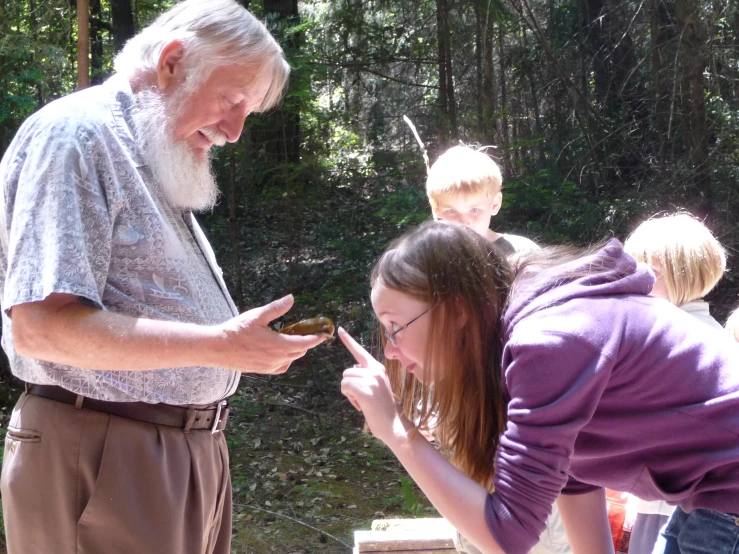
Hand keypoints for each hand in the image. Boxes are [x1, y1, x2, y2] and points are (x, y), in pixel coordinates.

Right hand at [215, 294, 324, 373]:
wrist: (217, 348)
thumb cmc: (236, 330)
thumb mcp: (257, 316)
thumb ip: (276, 308)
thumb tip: (291, 298)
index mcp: (278, 345)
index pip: (304, 343)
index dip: (316, 338)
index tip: (324, 334)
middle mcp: (277, 358)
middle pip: (300, 351)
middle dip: (307, 342)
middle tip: (309, 331)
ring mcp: (270, 366)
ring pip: (291, 359)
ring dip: (296, 349)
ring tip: (294, 338)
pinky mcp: (263, 370)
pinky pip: (282, 367)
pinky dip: (286, 359)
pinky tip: (282, 352)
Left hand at [339, 327, 406, 443]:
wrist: (394, 424)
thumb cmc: (383, 408)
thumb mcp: (377, 386)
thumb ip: (366, 375)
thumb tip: (354, 367)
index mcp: (378, 368)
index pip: (360, 351)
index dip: (349, 341)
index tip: (340, 330)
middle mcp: (375, 370)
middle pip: (347, 371)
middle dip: (350, 386)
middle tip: (362, 398)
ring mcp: (371, 379)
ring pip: (345, 379)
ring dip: (349, 392)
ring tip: (363, 402)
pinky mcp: (365, 389)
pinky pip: (345, 386)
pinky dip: (349, 396)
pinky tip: (360, 404)